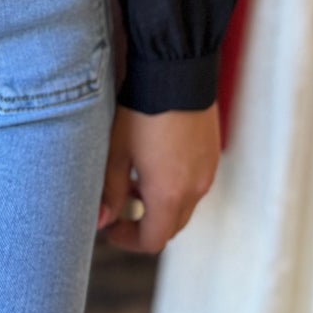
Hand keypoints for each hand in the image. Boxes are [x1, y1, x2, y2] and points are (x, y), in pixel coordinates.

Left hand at [96, 104, 220, 255]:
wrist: (175, 71)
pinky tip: (155, 164)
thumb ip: (109, 192)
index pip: (153, 240)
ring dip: (160, 205)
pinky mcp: (212, 154)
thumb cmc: (141, 113)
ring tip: (133, 183)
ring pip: (184, 205)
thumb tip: (100, 222)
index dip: (129, 240)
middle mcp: (195, 189)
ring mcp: (207, 172)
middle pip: (171, 226)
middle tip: (119, 210)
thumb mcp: (117, 153)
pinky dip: (175, 187)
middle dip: (145, 225)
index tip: (111, 228)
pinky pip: (194, 184)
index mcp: (169, 195)